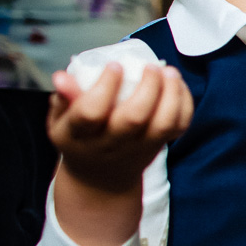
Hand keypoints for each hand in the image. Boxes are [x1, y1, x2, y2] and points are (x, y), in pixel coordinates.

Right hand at [48, 63, 193, 194]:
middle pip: (134, 118)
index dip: (105, 87)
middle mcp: (111, 143)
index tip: (115, 65)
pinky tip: (178, 85)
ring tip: (169, 72)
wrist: (101, 179)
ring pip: (162, 124)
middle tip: (150, 66)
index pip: (91, 112)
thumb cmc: (79, 139)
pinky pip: (178, 127)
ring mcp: (138, 147)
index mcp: (80, 135)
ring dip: (171, 95)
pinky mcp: (158, 146)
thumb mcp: (61, 123)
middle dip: (147, 88)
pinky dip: (184, 104)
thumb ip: (63, 99)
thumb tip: (61, 76)